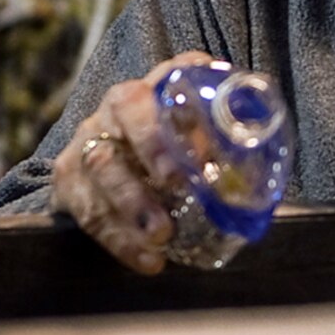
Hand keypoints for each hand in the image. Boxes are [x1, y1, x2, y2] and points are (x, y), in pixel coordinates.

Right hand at [50, 50, 212, 274]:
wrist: (119, 165)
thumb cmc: (179, 151)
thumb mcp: (208, 139)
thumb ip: (234, 143)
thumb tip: (264, 168)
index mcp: (160, 87)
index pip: (174, 75)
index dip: (190, 106)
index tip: (209, 147)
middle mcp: (118, 105)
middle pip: (126, 107)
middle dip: (152, 146)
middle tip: (177, 183)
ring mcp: (89, 140)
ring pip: (101, 162)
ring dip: (132, 203)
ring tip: (161, 235)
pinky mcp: (70, 180)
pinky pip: (87, 208)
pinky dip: (118, 239)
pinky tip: (148, 259)